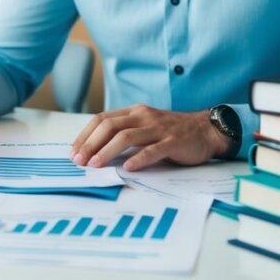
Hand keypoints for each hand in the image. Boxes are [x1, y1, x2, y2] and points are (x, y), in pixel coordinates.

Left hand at [70, 104, 228, 171]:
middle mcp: (143, 116)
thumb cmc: (172, 132)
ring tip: (95, 164)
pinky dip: (138, 158)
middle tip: (78, 160)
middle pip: (110, 126)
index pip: (102, 119)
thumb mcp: (145, 127)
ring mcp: (158, 128)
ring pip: (127, 137)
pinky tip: (128, 168)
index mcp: (134, 112)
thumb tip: (96, 152)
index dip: (85, 135)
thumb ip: (126, 134)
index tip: (73, 151)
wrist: (206, 130)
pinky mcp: (173, 141)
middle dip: (90, 143)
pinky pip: (153, 149)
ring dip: (107, 151)